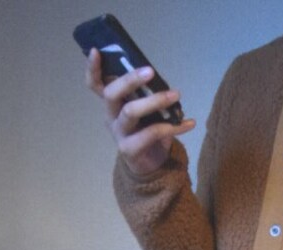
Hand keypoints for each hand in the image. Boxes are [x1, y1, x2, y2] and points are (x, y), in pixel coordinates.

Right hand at [85, 48, 195, 177]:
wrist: (149, 166)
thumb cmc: (146, 130)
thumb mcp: (144, 109)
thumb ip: (145, 92)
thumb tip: (156, 75)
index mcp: (112, 103)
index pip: (95, 85)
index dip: (92, 69)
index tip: (96, 51)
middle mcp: (111, 116)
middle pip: (112, 94)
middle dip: (130, 80)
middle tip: (151, 71)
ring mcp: (119, 133)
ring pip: (131, 112)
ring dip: (154, 100)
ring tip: (175, 94)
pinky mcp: (130, 149)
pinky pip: (152, 133)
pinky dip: (174, 126)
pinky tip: (190, 123)